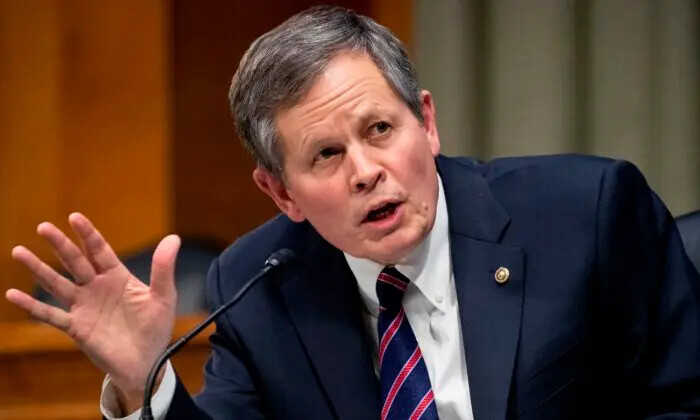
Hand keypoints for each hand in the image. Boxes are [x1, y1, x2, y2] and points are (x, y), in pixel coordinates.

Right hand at [5, 213, 180, 398]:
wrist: (146, 362)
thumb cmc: (155, 328)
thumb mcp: (164, 297)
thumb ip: (163, 269)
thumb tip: (174, 238)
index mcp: (117, 276)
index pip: (99, 250)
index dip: (87, 234)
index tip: (74, 217)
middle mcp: (97, 287)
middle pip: (75, 261)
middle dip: (60, 244)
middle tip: (43, 227)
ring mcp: (84, 306)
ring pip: (57, 283)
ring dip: (38, 269)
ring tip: (19, 251)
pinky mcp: (77, 327)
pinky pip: (51, 315)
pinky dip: (33, 306)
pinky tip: (13, 294)